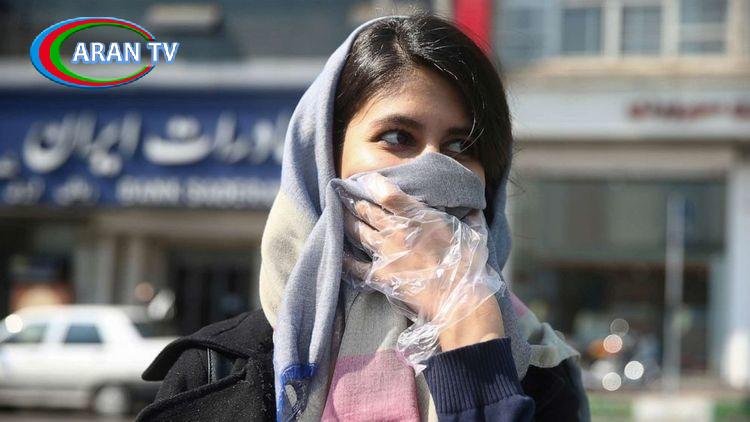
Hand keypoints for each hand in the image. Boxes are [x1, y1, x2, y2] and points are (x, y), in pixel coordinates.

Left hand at [341, 173, 503, 339]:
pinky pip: (354, 265)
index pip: (386, 192)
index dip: (373, 183)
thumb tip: (475, 207)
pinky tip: (337, 252)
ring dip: (348, 222)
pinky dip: (344, 258)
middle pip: (366, 210)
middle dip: (355, 200)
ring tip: (340, 215)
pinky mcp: (380, 276)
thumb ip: (471, 217)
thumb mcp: (474, 233)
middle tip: (346, 194)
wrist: (457, 298)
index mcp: (416, 216)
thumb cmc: (468, 264)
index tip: (366, 179)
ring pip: (358, 232)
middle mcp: (395, 231)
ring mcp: (384, 253)